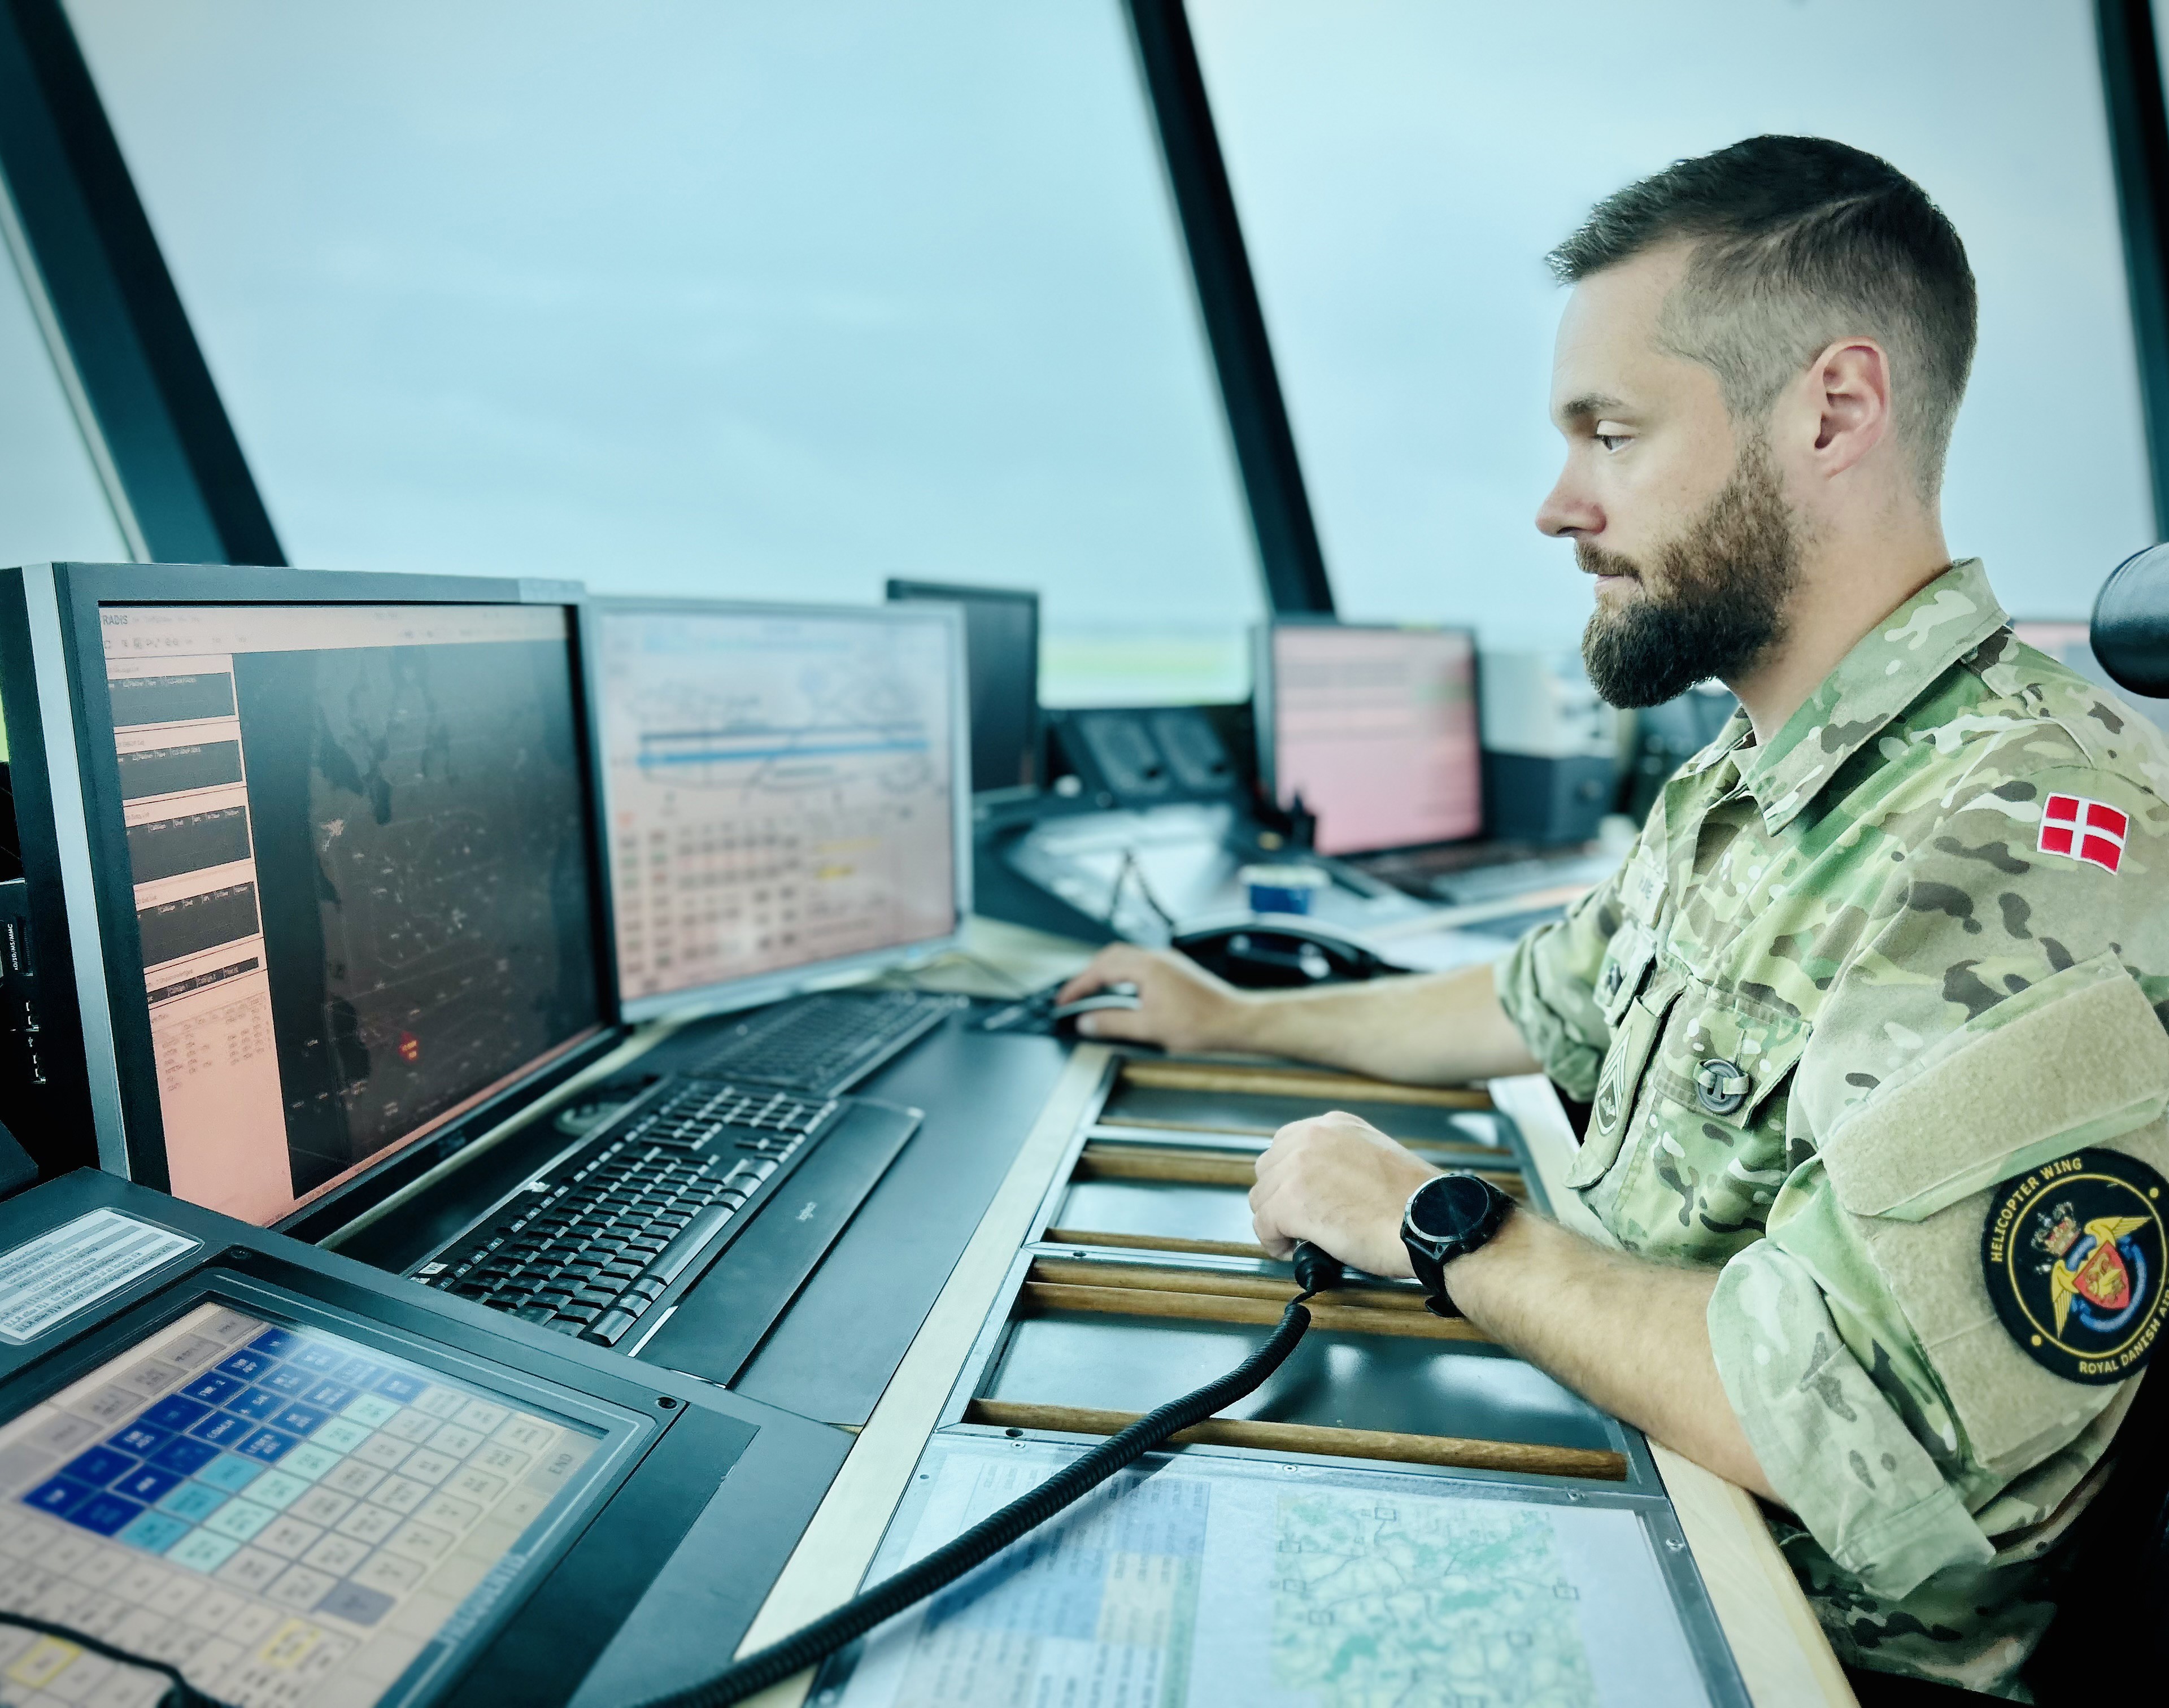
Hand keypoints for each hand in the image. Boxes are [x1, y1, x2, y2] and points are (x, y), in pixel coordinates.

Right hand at [1054, 944, 1251, 1052]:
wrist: (1238, 1022)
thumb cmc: (1203, 1023)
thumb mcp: (1149, 1029)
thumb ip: (1113, 1023)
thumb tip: (1087, 1022)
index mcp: (1147, 967)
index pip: (1100, 971)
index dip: (1077, 987)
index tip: (1063, 1001)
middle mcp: (1157, 958)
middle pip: (1111, 956)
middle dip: (1088, 974)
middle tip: (1075, 995)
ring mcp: (1169, 963)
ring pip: (1127, 959)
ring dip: (1106, 973)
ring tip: (1094, 993)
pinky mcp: (1177, 971)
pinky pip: (1141, 965)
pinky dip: (1123, 976)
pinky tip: (1125, 994)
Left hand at [1248, 1111, 1435, 1277]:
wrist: (1430, 1221)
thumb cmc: (1415, 1201)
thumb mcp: (1377, 1156)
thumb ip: (1344, 1159)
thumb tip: (1322, 1185)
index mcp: (1335, 1124)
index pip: (1287, 1144)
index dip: (1289, 1177)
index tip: (1300, 1196)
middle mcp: (1312, 1137)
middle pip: (1269, 1170)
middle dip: (1279, 1197)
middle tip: (1298, 1221)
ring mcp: (1298, 1168)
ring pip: (1262, 1198)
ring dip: (1276, 1221)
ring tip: (1298, 1239)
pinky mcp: (1291, 1202)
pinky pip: (1263, 1226)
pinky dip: (1274, 1242)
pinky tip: (1291, 1250)